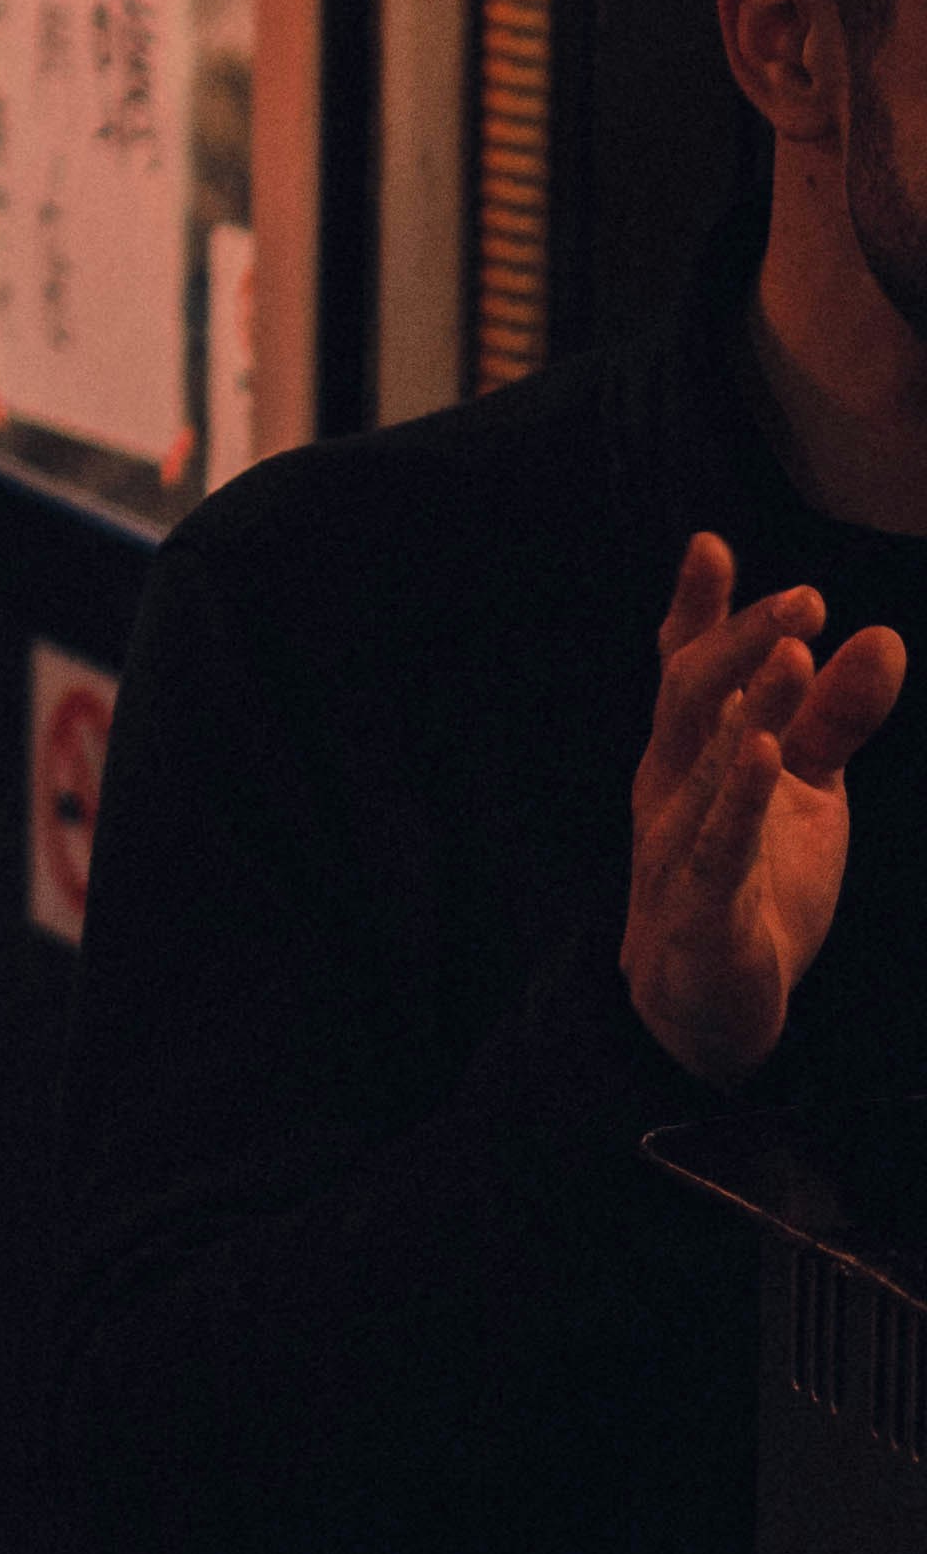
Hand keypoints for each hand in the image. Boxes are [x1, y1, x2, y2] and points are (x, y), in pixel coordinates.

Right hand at [626, 530, 905, 1082]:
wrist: (706, 1009)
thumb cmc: (752, 881)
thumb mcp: (805, 793)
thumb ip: (833, 718)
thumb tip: (883, 638)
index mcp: (688, 752)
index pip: (686, 667)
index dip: (697, 608)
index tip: (712, 544)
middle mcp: (670, 785)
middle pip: (691, 695)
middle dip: (743, 641)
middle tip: (804, 600)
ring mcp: (677, 844)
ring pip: (705, 761)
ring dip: (751, 704)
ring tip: (794, 652)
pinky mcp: (704, 908)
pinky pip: (720, 845)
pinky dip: (738, 797)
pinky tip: (763, 755)